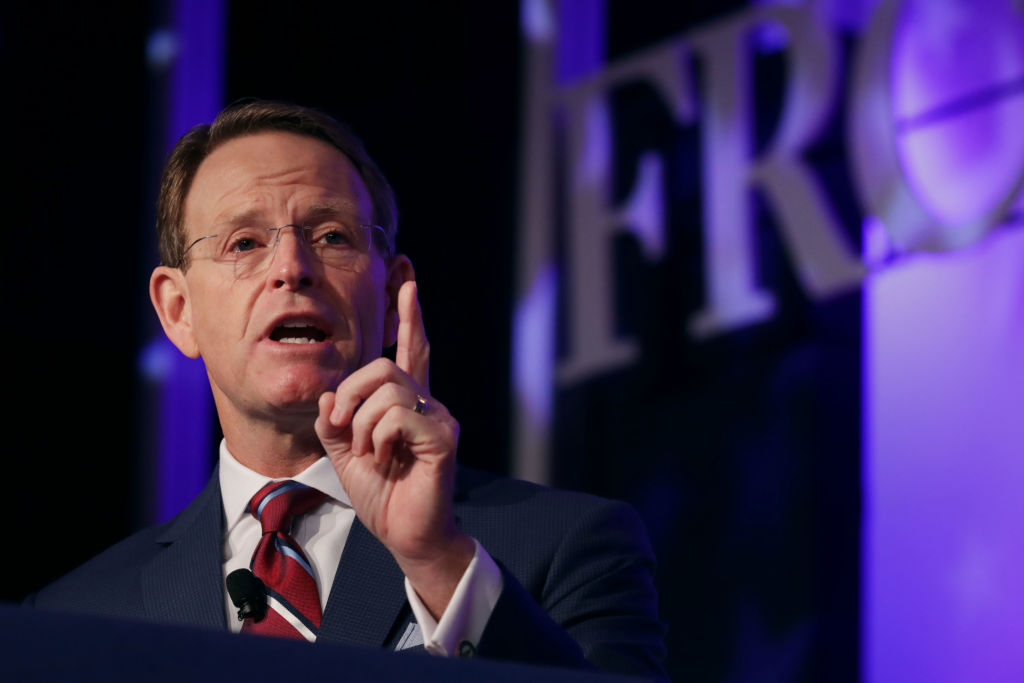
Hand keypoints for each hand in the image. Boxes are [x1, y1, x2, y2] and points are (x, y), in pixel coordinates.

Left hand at [314, 281, 473, 617]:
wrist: (405, 535)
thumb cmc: (382, 494)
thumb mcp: (344, 452)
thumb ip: (335, 420)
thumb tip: (331, 394)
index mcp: (406, 404)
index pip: (411, 349)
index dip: (408, 316)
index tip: (407, 279)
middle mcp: (427, 403)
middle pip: (383, 366)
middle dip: (351, 392)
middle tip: (342, 426)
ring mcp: (438, 418)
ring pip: (388, 390)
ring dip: (362, 422)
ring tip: (367, 453)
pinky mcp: (442, 438)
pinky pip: (397, 416)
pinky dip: (377, 438)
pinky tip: (382, 459)